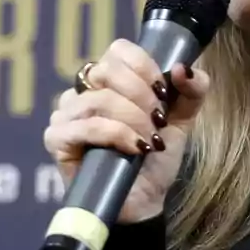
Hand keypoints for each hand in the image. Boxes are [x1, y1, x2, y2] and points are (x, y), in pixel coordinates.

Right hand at [44, 39, 208, 223]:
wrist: (143, 200)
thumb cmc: (155, 156)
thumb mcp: (182, 119)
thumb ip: (193, 90)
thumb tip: (182, 68)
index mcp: (109, 78)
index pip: (120, 50)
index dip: (145, 67)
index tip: (164, 93)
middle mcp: (82, 90)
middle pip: (107, 70)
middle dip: (142, 96)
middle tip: (159, 121)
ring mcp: (66, 114)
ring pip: (100, 99)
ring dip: (134, 119)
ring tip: (150, 140)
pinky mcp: (57, 139)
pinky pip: (87, 126)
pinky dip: (117, 134)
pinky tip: (135, 148)